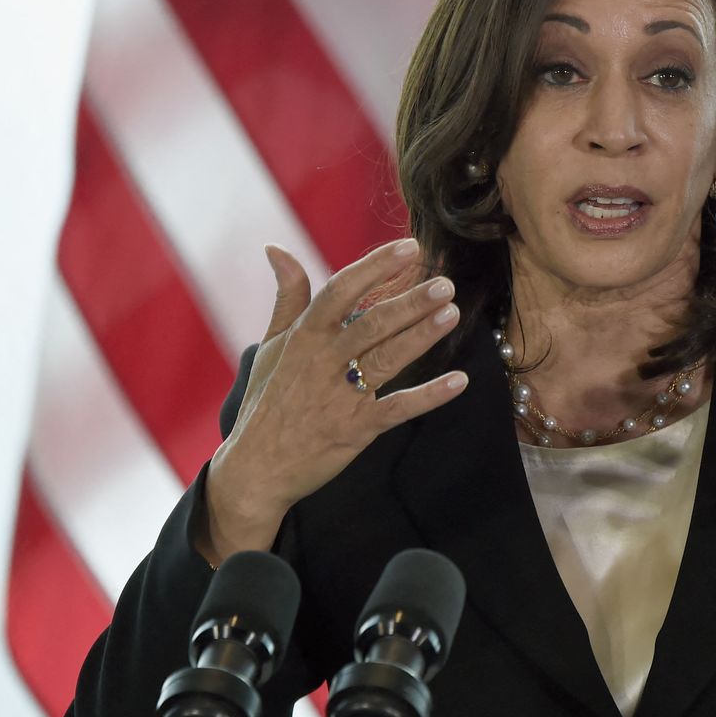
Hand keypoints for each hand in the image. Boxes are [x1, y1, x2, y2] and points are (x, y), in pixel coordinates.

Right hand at [200, 238, 468, 564]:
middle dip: (409, 303)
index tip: (408, 248)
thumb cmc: (266, 401)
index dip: (374, 268)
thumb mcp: (270, 345)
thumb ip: (286, 297)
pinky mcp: (356, 430)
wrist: (256, 469)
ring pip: (386, 360)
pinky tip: (459, 381)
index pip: (340, 291)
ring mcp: (340, 397)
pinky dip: (429, 396)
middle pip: (371, 325)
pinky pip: (398, 409)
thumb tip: (276, 248)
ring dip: (421, 337)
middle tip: (444, 283)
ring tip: (452, 313)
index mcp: (303, 337)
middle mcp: (322, 363)